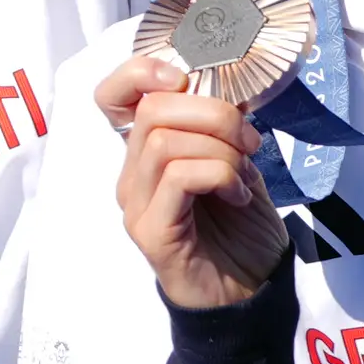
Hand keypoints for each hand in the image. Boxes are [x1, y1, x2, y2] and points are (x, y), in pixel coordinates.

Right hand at [99, 55, 288, 310]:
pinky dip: (219, 175)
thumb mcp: (237, 162)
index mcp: (147, 152)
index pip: (113, 96)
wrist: (250, 291)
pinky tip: (238, 195)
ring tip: (244, 175)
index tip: (187, 78)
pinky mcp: (152, 232)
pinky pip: (180, 178)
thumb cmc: (241, 226)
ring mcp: (137, 204)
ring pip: (165, 142)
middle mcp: (132, 175)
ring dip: (220, 149)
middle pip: (152, 110)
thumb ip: (222, 128)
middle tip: (249, 140)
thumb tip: (232, 87)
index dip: (140, 72)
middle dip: (213, 113)